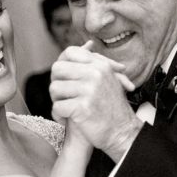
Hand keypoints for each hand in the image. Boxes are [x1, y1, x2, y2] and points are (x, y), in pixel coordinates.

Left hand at [50, 42, 142, 161]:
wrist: (122, 133)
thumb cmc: (110, 107)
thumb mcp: (107, 79)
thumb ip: (94, 62)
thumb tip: (88, 44)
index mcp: (100, 66)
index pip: (69, 52)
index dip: (62, 64)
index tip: (65, 79)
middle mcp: (95, 74)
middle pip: (57, 69)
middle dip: (57, 84)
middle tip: (64, 96)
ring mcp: (89, 90)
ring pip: (54, 88)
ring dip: (57, 101)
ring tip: (68, 109)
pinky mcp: (83, 107)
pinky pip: (57, 107)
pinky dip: (59, 116)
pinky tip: (68, 120)